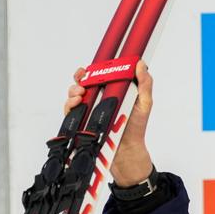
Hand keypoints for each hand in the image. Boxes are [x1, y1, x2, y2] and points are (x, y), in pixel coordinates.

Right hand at [63, 60, 154, 186]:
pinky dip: (69, 105)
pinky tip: (76, 103)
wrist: (128, 149)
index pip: (98, 74)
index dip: (91, 69)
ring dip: (74, 91)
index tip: (89, 69)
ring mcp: (89, 108)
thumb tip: (140, 64)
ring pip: (74, 94)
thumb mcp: (145, 102)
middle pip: (83, 82)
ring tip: (80, 94)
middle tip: (82, 81)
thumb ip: (145, 83)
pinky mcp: (82, 120)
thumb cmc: (136, 126)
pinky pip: (70, 110)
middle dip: (79, 78)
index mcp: (112, 89)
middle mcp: (99, 97)